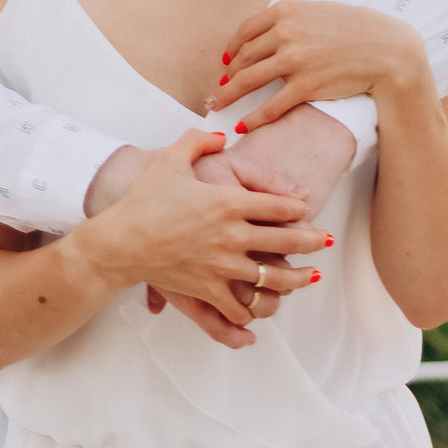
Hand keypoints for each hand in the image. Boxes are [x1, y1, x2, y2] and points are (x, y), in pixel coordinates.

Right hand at [88, 124, 328, 347]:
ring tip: (310, 278)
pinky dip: (253, 312)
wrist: (120, 240)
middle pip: (286, 241)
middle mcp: (232, 235)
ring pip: (273, 278)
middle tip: (326, 241)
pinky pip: (240, 307)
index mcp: (227, 202)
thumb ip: (197, 141)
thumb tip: (219, 135)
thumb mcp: (170, 159)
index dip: (297, 208)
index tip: (306, 210)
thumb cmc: (144, 199)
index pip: (277, 205)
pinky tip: (261, 310)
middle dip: (312, 241)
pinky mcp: (209, 290)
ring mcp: (223, 266)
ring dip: (297, 279)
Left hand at [223, 0, 431, 130]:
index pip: (246, 31)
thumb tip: (267, 34)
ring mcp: (294, 60)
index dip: (233, 48)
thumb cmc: (354, 30)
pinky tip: (242, 125)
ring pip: (249, 80)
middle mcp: (285, 33)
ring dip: (228, 95)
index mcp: (286, 11)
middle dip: (228, 74)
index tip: (226, 60)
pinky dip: (253, 118)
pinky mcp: (306, 86)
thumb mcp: (317, 12)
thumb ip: (291, 20)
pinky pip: (271, 106)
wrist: (385, 50)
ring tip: (217, 105)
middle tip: (220, 87)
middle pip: (244, 57)